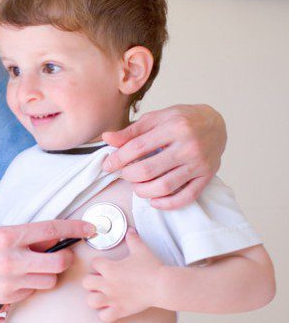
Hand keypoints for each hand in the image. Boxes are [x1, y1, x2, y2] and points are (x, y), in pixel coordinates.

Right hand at [0, 219, 95, 304]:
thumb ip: (22, 235)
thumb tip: (50, 237)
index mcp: (7, 235)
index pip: (50, 230)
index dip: (74, 228)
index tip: (88, 228)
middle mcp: (10, 259)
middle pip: (57, 263)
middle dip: (65, 258)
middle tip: (62, 255)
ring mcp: (9, 281)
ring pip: (48, 282)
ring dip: (48, 274)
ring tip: (34, 267)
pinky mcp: (5, 297)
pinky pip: (30, 293)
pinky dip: (30, 286)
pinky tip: (16, 278)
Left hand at [82, 229, 163, 322]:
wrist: (163, 285)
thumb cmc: (152, 268)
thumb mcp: (140, 249)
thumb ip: (132, 238)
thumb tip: (130, 230)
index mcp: (110, 268)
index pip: (93, 263)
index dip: (98, 264)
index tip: (105, 266)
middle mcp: (108, 283)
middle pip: (86, 283)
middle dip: (91, 281)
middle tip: (100, 281)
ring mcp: (113, 298)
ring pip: (91, 301)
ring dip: (95, 298)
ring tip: (102, 295)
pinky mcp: (120, 310)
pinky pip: (105, 317)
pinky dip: (105, 314)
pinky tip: (111, 308)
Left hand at [102, 104, 225, 209]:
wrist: (215, 124)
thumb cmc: (182, 120)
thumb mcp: (156, 118)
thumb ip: (131, 131)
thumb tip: (107, 138)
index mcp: (174, 127)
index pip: (138, 147)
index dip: (118, 158)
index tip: (108, 165)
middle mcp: (188, 147)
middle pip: (148, 170)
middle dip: (129, 175)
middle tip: (124, 173)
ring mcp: (199, 164)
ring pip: (165, 187)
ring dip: (143, 191)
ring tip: (137, 185)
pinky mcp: (206, 177)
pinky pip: (186, 197)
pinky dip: (167, 204)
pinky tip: (154, 201)